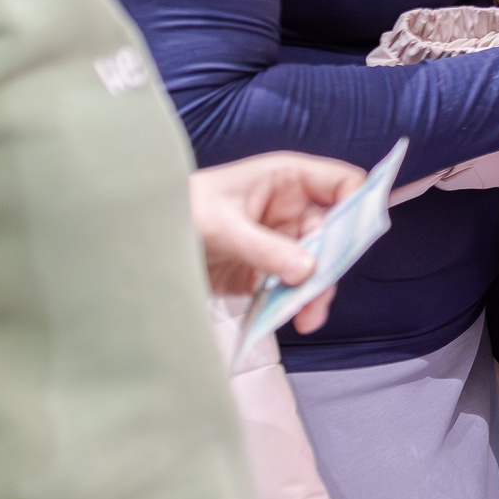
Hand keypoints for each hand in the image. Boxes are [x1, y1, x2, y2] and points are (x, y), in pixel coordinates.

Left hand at [189, 154, 366, 331]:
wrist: (140, 246)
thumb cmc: (178, 213)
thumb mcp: (220, 226)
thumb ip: (265, 246)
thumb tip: (308, 270)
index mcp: (287, 179)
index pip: (342, 184)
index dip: (357, 204)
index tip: (356, 237)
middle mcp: (292, 210)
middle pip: (336, 234)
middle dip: (334, 263)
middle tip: (321, 291)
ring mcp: (282, 243)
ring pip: (318, 267)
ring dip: (316, 292)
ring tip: (305, 318)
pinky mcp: (267, 273)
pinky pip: (293, 289)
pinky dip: (295, 305)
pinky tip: (288, 319)